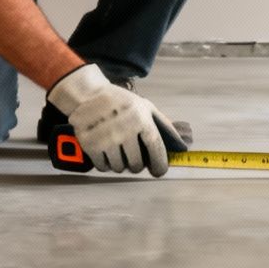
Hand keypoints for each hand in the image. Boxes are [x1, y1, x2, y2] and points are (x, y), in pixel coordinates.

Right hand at [47, 64, 184, 176]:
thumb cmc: (120, 102)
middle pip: (136, 164)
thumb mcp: (145, 107)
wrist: (88, 95)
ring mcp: (106, 138)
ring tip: (117, 150)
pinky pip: (103, 167)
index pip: (155, 149)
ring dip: (120, 164)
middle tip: (132, 156)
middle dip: (136, 164)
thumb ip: (163, 125)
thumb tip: (180, 145)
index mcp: (141, 120)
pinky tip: (106, 151)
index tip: (158, 171)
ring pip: (119, 168)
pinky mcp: (90, 145)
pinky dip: (105, 163)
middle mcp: (125, 130)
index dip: (159, 164)